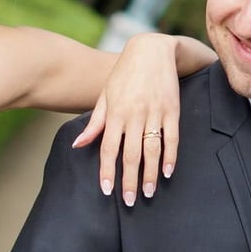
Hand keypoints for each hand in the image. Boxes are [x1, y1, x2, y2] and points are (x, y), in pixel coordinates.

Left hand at [72, 34, 180, 205]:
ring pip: (152, 149)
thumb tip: (78, 146)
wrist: (152, 50)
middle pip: (131, 154)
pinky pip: (172, 137)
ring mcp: (154, 112)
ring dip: (150, 174)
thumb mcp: (105, 95)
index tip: (107, 190)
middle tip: (130, 201)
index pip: (108, 148)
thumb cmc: (124, 74)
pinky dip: (170, 156)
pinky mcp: (172, 110)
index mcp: (115, 112)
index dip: (107, 171)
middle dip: (129, 180)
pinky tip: (167, 172)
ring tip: (148, 193)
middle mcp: (134, 114)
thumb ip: (95, 123)